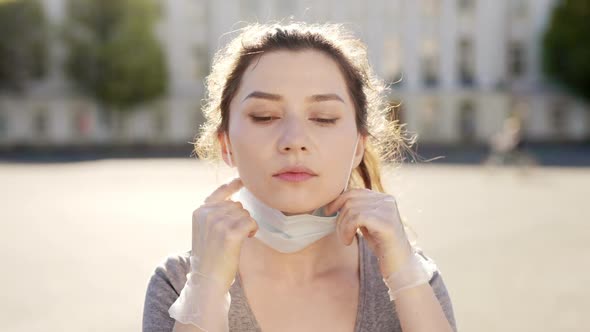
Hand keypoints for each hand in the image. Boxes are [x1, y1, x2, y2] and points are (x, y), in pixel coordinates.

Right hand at [192, 177, 258, 291]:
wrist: (207, 279)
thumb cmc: (211, 256)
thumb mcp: (205, 230)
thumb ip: (215, 213)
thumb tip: (235, 199)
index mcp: (200, 211)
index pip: (220, 192)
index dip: (232, 185)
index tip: (241, 179)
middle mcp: (207, 213)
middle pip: (237, 205)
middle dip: (240, 218)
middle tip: (233, 235)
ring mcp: (218, 222)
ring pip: (245, 213)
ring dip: (246, 225)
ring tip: (236, 240)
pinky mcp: (230, 233)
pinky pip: (250, 222)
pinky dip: (252, 229)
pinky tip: (246, 239)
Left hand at [324, 188, 412, 276]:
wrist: (400, 264)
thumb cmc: (381, 245)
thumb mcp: (367, 223)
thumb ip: (358, 211)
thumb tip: (335, 202)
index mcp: (383, 198)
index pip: (355, 191)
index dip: (338, 200)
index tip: (328, 212)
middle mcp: (387, 200)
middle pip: (351, 199)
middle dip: (340, 217)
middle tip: (340, 234)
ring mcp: (388, 210)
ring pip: (352, 209)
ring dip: (342, 226)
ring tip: (345, 239)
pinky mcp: (386, 222)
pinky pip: (357, 218)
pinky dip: (347, 230)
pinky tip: (348, 241)